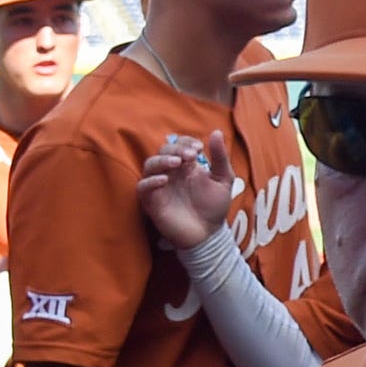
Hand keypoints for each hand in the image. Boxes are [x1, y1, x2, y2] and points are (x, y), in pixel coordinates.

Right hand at [136, 132, 241, 250]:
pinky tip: (165, 180)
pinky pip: (142, 187)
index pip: (178, 144)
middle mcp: (170, 172)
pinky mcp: (152, 201)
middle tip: (191, 155)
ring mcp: (160, 186)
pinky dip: (150, 181)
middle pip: (163, 151)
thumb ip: (220, 157)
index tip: (199, 148)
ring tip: (177, 163)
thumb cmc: (214, 207)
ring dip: (162, 160)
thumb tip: (217, 132)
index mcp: (185, 165)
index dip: (185, 142)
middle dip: (176, 149)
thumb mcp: (223, 179)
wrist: (208, 234)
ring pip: (149, 165)